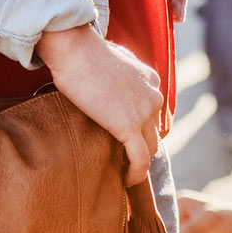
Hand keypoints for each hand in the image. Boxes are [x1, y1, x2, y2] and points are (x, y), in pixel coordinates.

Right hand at [36, 22, 161, 183]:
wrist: (76, 51)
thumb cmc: (83, 53)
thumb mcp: (111, 61)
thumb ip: (117, 76)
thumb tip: (107, 85)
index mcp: (151, 80)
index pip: (152, 112)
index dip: (141, 129)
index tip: (127, 140)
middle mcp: (154, 96)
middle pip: (154, 132)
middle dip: (142, 147)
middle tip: (125, 161)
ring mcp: (145, 111)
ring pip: (150, 148)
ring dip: (139, 163)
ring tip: (124, 173)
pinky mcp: (131, 126)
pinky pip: (140, 158)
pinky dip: (136, 173)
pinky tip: (126, 181)